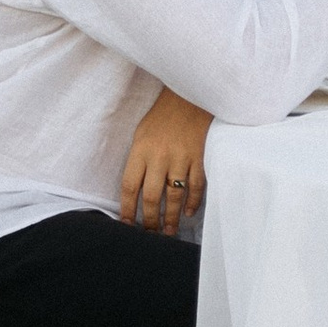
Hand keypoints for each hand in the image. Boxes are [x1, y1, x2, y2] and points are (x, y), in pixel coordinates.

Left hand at [120, 85, 213, 232]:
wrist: (191, 92)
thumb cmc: (164, 114)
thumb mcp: (143, 132)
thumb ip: (139, 159)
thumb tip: (136, 189)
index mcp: (141, 150)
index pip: (130, 187)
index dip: (127, 209)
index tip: (127, 224)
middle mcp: (160, 156)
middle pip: (152, 197)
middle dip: (150, 220)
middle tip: (150, 234)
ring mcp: (182, 157)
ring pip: (175, 196)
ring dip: (171, 217)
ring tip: (169, 231)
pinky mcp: (200, 156)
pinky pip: (196, 185)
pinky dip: (193, 201)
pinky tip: (189, 212)